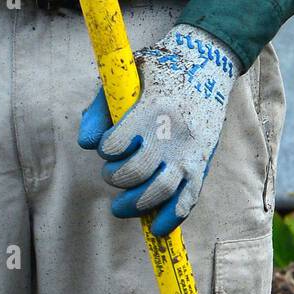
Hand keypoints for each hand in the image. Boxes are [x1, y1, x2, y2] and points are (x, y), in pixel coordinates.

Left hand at [79, 24, 242, 237]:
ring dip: (133, 205)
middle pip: (135, 173)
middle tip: (112, 175)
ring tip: (120, 206)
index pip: (115, 145)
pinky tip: (156, 229)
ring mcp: (188, 153)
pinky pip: (186, 202)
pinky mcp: (201, 166)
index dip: (105, 150)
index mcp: (152, 108)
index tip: (106, 147)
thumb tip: (85, 145)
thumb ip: (101, 108)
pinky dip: (169, 220)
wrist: (208, 65)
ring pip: (158, 192)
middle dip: (115, 179)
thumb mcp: (128, 76)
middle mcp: (171, 134)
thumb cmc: (158, 72)